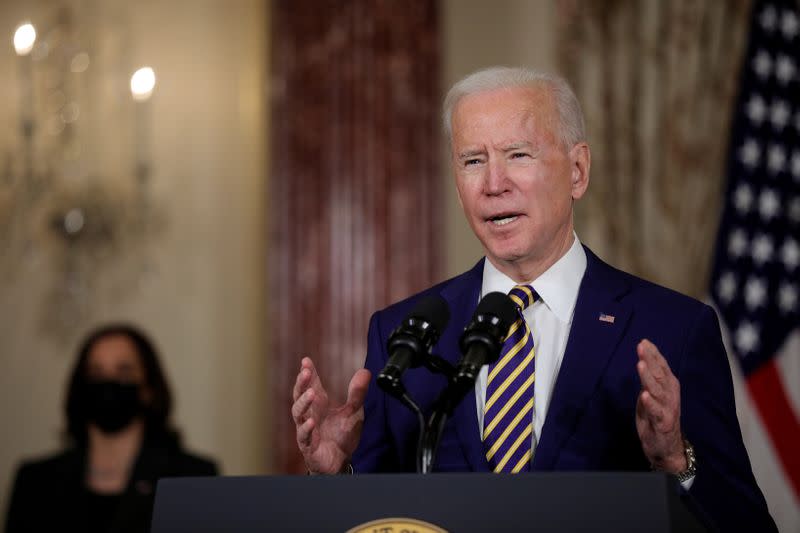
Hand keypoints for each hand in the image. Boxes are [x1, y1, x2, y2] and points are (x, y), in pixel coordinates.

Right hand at [291, 357, 370, 473]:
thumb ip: (357, 393)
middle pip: (300, 395)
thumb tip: (365, 371)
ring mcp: (306, 429)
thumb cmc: (342, 434)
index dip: (308, 373)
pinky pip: (304, 436)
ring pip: (298, 414)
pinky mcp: (308, 445)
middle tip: (306, 372)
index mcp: (319, 404)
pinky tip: (311, 422)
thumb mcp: (354, 411)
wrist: (340, 461)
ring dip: (303, 402)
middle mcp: (310, 414)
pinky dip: (306, 429)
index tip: (306, 360)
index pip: (311, 385)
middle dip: (302, 383)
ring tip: (311, 393)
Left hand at [635, 339, 685, 472]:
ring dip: (649, 378)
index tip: (644, 342)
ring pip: (657, 390)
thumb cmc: (657, 417)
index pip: (661, 366)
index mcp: (668, 386)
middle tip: (641, 347)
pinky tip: (644, 395)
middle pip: (660, 374)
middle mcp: (670, 395)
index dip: (653, 354)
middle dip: (650, 360)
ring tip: (641, 365)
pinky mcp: (662, 423)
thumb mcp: (652, 394)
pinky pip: (656, 412)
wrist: (666, 447)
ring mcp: (667, 409)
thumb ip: (650, 378)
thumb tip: (643, 357)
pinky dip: (650, 403)